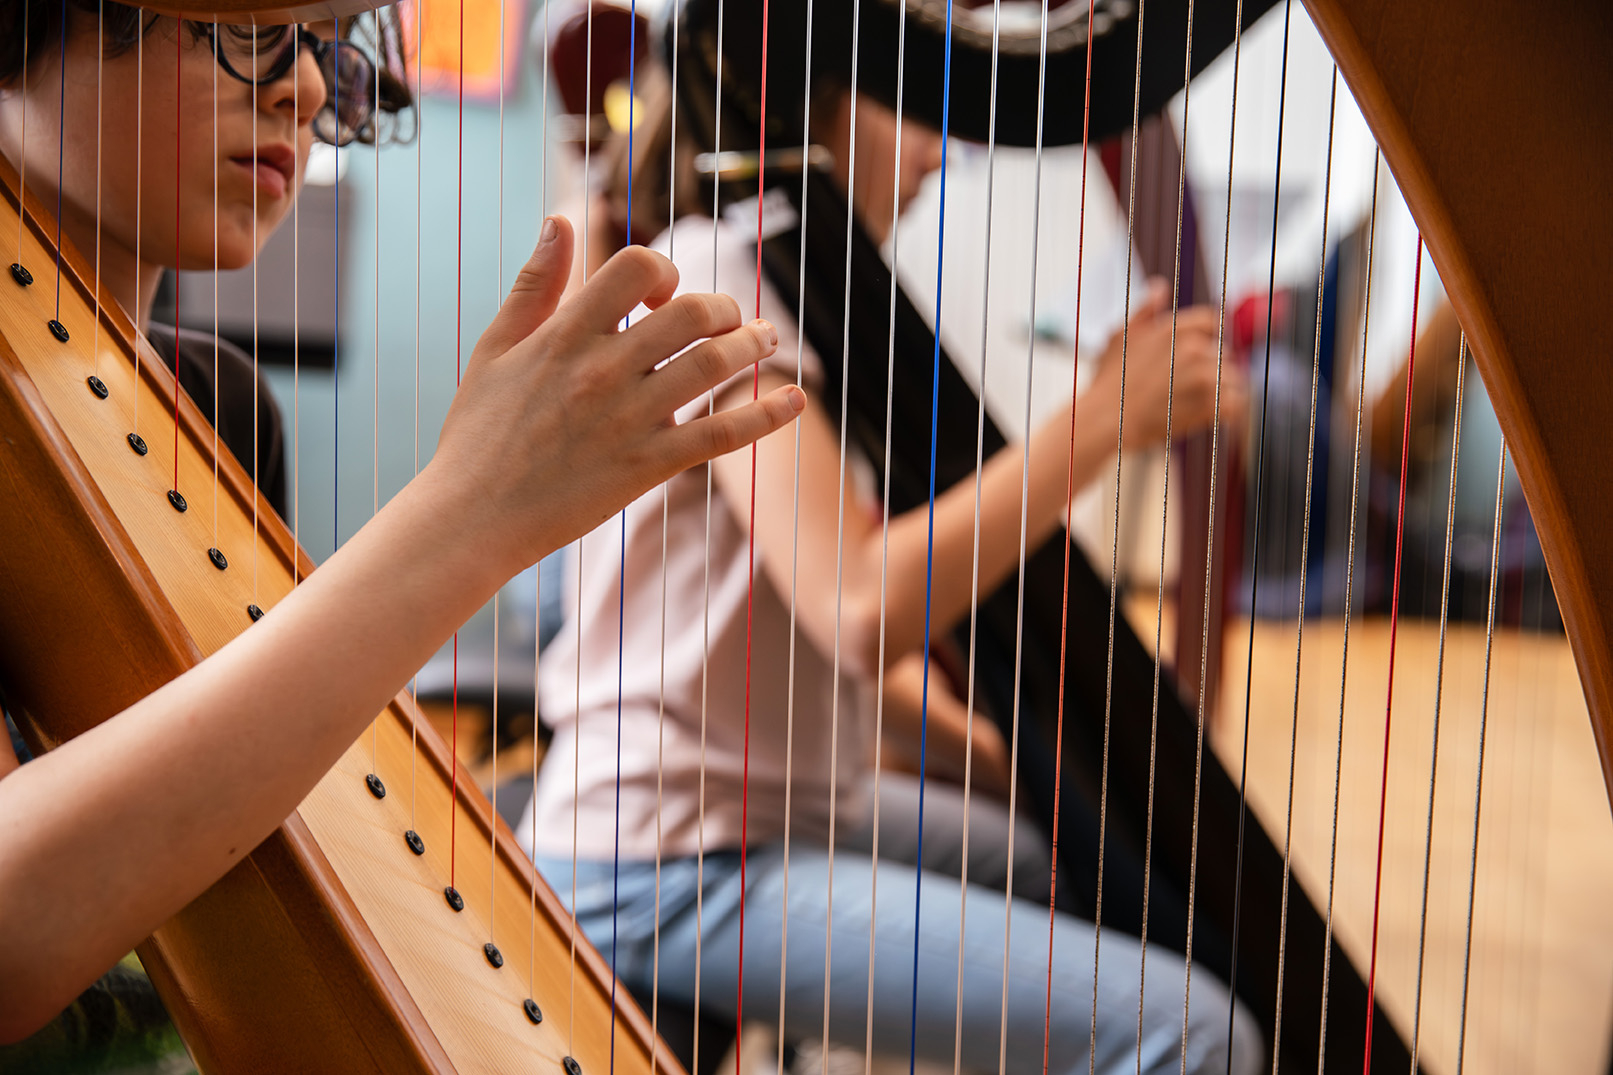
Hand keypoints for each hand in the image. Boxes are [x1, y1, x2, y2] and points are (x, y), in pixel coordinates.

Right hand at [427, 216, 805, 574]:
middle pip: (690, 312)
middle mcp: (601, 371)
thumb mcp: (494, 348)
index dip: (663, 270)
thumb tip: (559, 220)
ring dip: (753, 346)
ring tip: (767, 341)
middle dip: (723, 307)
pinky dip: (765, 414)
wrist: (471, 519)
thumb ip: (534, 284)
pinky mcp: (646, 467)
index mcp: (564, 335)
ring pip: (713, 365)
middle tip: (733, 319)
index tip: (662, 295)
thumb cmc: (477, 434)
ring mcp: (628, 419)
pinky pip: (721, 433)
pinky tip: (794, 401)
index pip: (635, 268)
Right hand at [1086, 279, 1247, 450]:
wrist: (1108, 419)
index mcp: (1175, 329)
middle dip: (1210, 369)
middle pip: (1222, 354)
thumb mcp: (1120, 335)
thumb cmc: (1110, 379)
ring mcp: (1204, 377)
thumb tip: (1161, 286)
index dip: (1207, 337)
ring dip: (1220, 390)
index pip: (1212, 321)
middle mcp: (1193, 349)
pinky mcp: (1210, 404)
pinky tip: (1209, 415)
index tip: (1197, 356)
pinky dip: (1227, 411)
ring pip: (1232, 379)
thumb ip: (1144, 310)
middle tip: (1186, 388)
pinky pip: (1236, 404)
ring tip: (1195, 403)